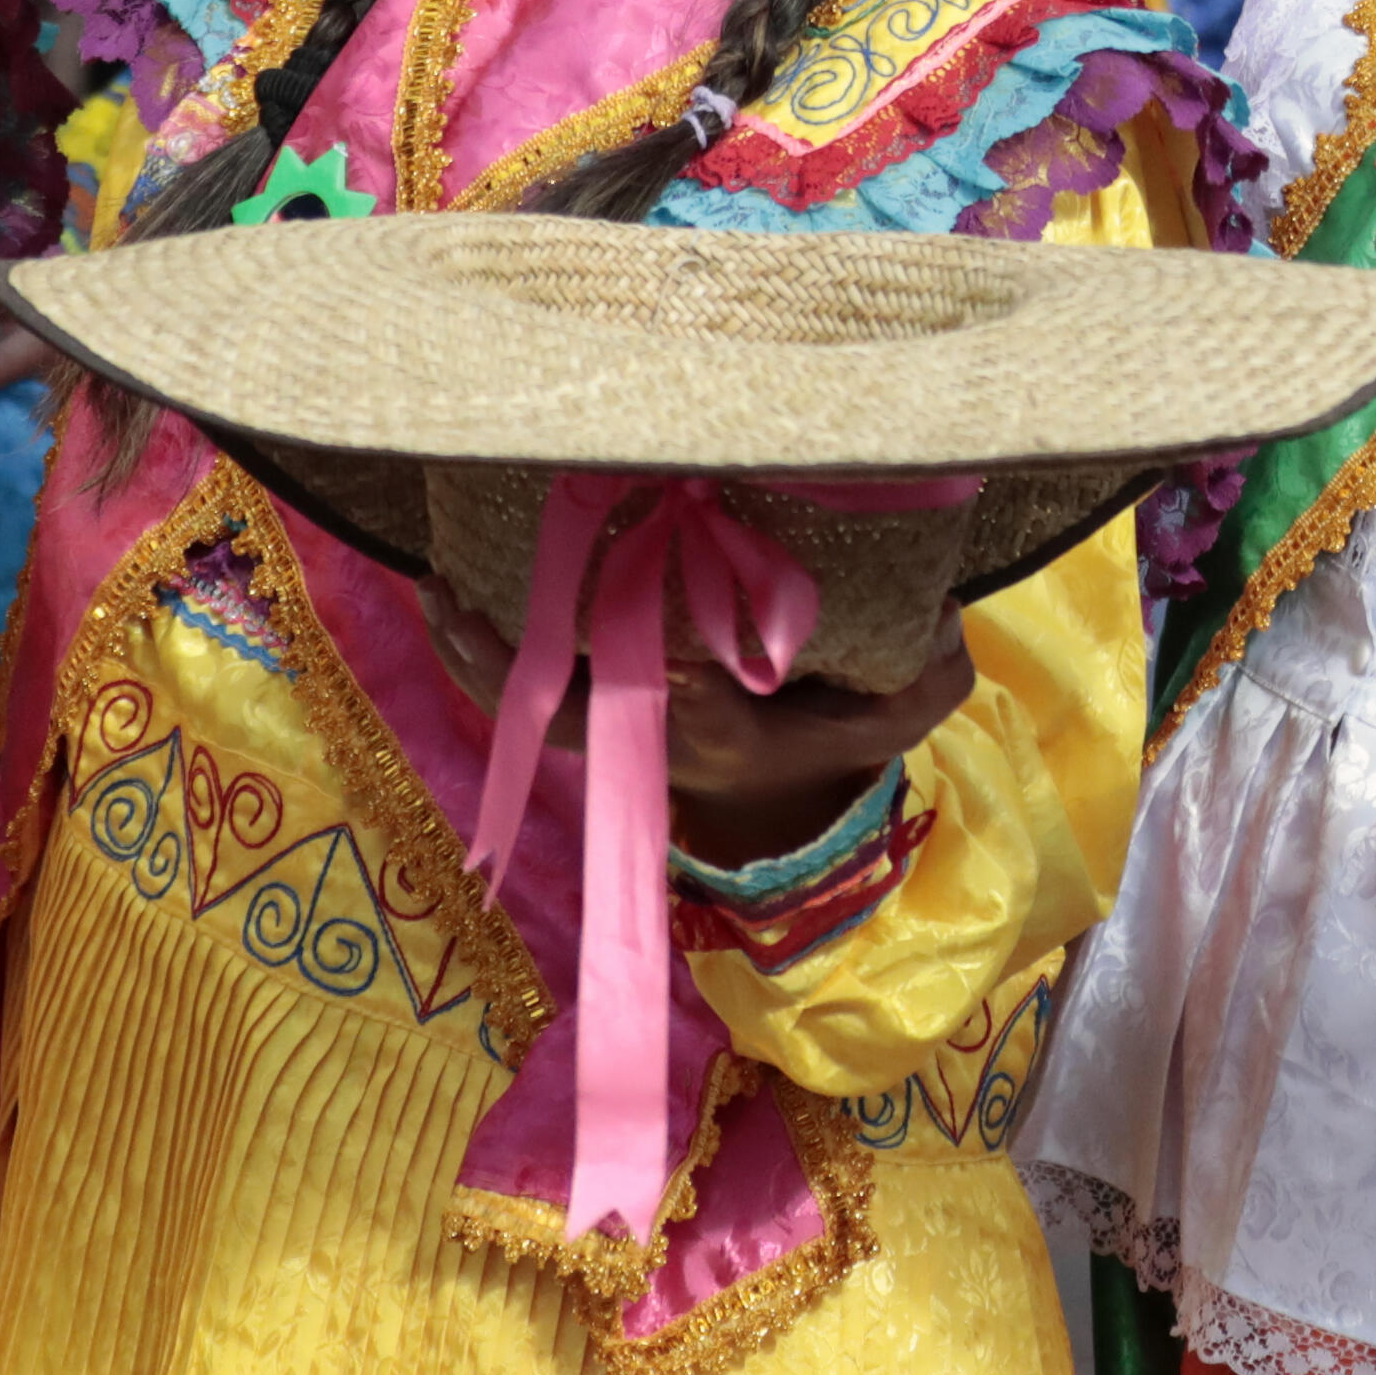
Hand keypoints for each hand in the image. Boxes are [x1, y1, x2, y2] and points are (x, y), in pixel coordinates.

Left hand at [417, 584, 980, 871]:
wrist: (775, 802)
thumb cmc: (824, 739)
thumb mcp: (891, 716)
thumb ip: (924, 676)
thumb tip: (941, 615)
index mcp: (716, 727)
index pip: (677, 680)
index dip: (655, 633)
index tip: (647, 577)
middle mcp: (647, 731)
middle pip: (565, 691)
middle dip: (518, 638)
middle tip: (468, 572)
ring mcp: (608, 730)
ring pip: (524, 695)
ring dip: (476, 646)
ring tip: (434, 584)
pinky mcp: (584, 716)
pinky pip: (516, 690)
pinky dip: (478, 653)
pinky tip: (444, 597)